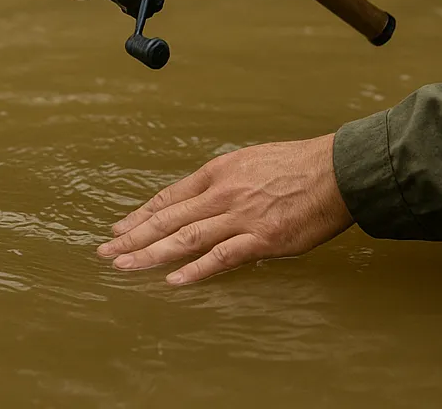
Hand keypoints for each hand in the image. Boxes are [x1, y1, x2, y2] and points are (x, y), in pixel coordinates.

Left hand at [97, 134, 352, 284]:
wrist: (334, 171)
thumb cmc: (297, 165)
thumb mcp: (251, 161)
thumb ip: (226, 180)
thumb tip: (205, 196)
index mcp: (219, 172)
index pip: (170, 196)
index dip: (143, 214)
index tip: (120, 228)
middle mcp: (223, 193)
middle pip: (169, 217)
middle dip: (134, 236)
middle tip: (106, 251)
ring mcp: (240, 216)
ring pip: (186, 237)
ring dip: (152, 253)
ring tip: (125, 266)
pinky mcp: (262, 238)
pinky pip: (222, 257)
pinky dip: (196, 269)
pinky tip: (174, 280)